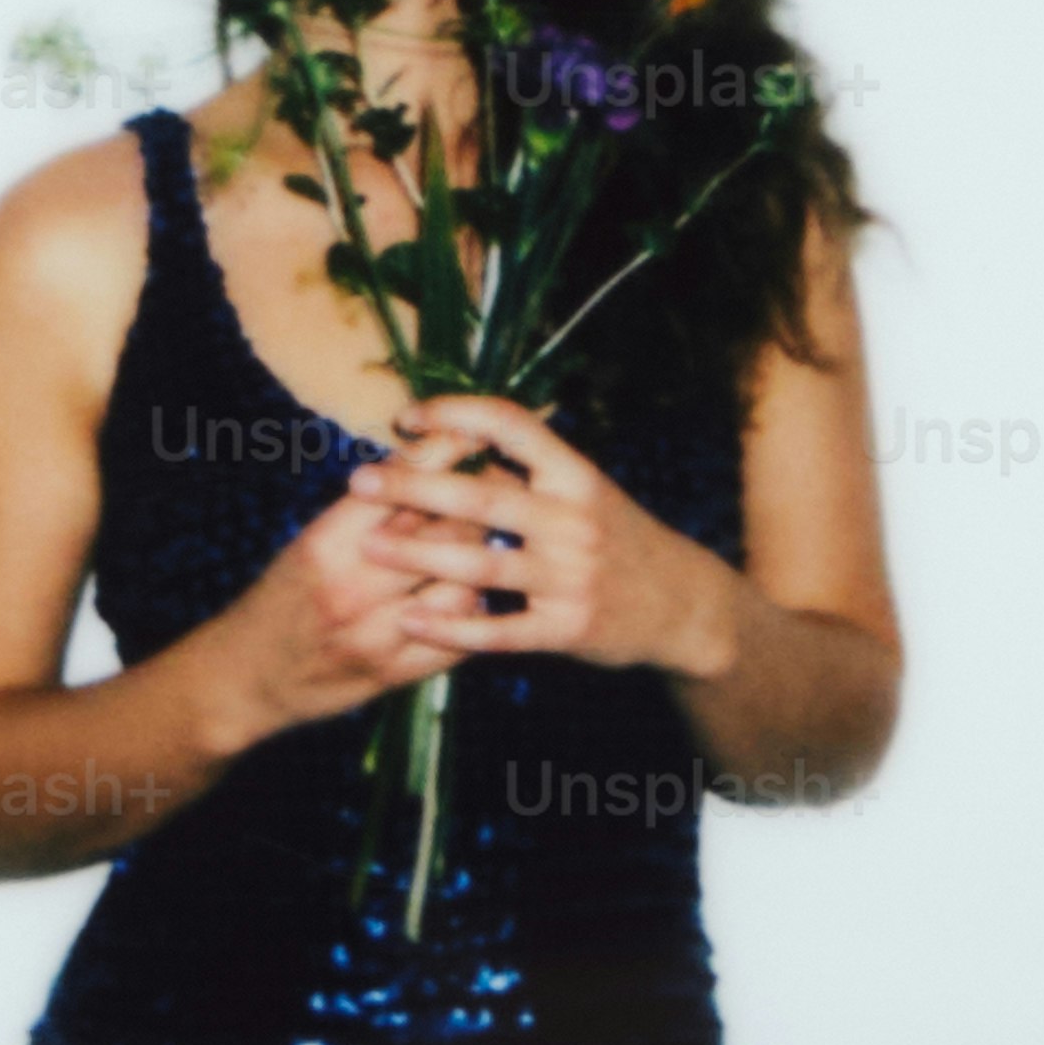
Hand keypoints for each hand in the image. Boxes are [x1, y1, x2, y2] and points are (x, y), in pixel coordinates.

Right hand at [208, 476, 490, 744]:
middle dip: (479, 505)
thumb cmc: (283, 596)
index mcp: (327, 543)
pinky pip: (460, 638)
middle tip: (498, 490)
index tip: (470, 439)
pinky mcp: (394, 674)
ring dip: (483, 562)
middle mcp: (352, 586)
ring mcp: (375, 634)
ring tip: (491, 545)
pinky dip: (475, 613)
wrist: (246, 676)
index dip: (445, 455)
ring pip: (463, 584)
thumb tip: (428, 459)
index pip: (402, 485)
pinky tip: (476, 596)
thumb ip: (366, 509)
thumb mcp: (311, 541)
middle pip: (445, 531)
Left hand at [345, 388, 742, 680]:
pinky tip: (411, 621)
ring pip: (481, 565)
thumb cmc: (619, 540)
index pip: (510, 426)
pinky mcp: (567, 628)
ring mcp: (572, 577)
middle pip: (482, 498)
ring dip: (417, 556)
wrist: (683, 606)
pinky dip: (451, 627)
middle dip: (413, 488)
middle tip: (360, 480)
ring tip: (368, 547)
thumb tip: (456, 438)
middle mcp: (575, 520)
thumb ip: (527, 473)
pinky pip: (498, 631)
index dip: (453, 413)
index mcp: (577, 474)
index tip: (404, 417)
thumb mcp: (586, 493)